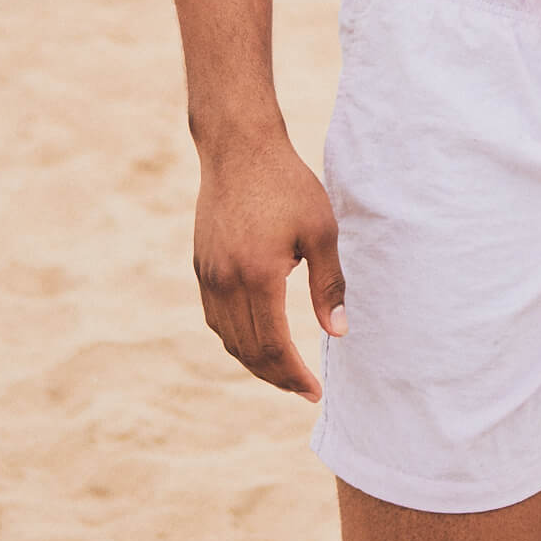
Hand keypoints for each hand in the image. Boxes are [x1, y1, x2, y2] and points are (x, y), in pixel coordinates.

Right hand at [192, 131, 345, 400]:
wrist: (239, 148)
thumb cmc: (287, 185)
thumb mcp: (321, 230)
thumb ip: (329, 284)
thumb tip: (339, 332)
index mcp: (258, 277)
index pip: (273, 346)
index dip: (293, 375)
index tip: (314, 391)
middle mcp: (226, 282)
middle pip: (248, 350)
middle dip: (276, 376)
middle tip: (302, 389)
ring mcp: (208, 275)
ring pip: (227, 338)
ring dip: (254, 362)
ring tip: (282, 371)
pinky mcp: (201, 265)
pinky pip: (215, 318)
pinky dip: (235, 338)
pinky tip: (255, 338)